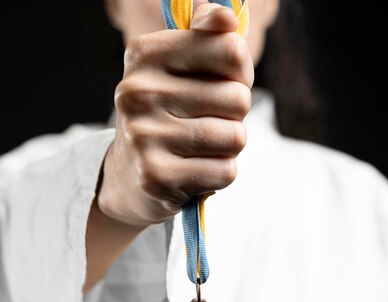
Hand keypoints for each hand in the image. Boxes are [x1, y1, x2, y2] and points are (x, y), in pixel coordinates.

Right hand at [96, 1, 253, 227]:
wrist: (127, 178)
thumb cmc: (166, 117)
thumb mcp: (178, 69)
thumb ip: (206, 37)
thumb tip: (225, 17)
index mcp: (145, 55)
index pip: (231, 50)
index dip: (241, 72)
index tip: (223, 83)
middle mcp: (139, 92)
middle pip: (238, 98)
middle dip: (234, 116)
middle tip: (207, 123)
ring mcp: (144, 137)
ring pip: (234, 137)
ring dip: (229, 147)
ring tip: (202, 148)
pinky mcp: (157, 177)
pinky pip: (225, 171)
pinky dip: (220, 174)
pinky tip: (196, 171)